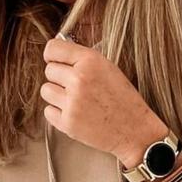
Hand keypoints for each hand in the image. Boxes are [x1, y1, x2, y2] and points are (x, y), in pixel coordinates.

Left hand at [41, 37, 167, 167]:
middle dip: (59, 78)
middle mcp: (79, 79)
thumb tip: (56, 56)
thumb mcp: (109, 69)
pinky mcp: (68, 123)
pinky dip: (58, 114)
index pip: (53, 49)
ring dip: (56, 95)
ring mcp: (72, 103)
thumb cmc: (124, 101)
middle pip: (49, 71)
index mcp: (90, 61)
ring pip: (46, 91)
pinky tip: (75, 114)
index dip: (53, 56)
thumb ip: (83, 61)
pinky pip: (48, 111)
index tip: (56, 62)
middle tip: (75, 88)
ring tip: (75, 101)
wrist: (136, 132)